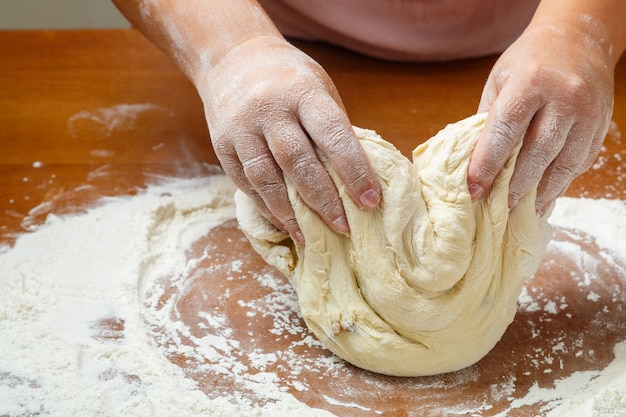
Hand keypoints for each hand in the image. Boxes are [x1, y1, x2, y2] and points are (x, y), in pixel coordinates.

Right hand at [198, 35, 380, 241]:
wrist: (232, 58)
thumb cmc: (288, 78)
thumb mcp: (317, 88)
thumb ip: (332, 128)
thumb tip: (355, 179)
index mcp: (303, 92)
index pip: (333, 135)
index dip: (354, 171)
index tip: (370, 201)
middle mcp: (269, 109)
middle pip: (298, 162)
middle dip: (323, 200)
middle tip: (343, 227)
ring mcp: (241, 128)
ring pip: (266, 179)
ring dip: (290, 213)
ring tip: (310, 236)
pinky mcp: (222, 145)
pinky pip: (245, 183)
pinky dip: (266, 207)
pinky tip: (284, 222)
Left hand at [468, 16, 614, 214]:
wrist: (578, 39)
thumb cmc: (529, 61)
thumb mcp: (500, 80)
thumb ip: (488, 119)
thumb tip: (473, 163)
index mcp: (531, 81)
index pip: (506, 130)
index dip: (487, 164)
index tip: (474, 189)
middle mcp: (564, 97)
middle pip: (538, 152)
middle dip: (515, 186)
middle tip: (498, 209)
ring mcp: (588, 112)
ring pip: (564, 163)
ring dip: (541, 192)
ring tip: (522, 211)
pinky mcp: (601, 125)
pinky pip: (580, 162)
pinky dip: (560, 182)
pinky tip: (543, 196)